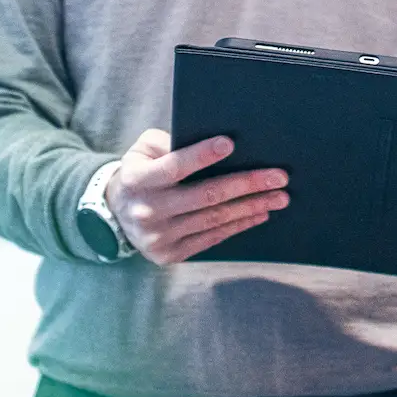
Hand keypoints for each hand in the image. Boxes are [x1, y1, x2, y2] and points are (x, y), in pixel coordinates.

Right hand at [105, 128, 288, 265]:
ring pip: (214, 218)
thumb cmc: (140, 172)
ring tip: (279, 196)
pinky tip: (259, 213)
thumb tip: (209, 146)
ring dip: (251, 207)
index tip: (230, 143)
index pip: (174, 166)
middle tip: (279, 176)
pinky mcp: (170, 254)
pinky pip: (212, 238)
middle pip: (206, 196)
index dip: (202, 155)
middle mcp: (148, 210)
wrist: (117, 213)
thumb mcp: (142, 150)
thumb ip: (167, 143)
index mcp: (138, 180)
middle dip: (247, 184)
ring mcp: (159, 237)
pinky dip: (238, 225)